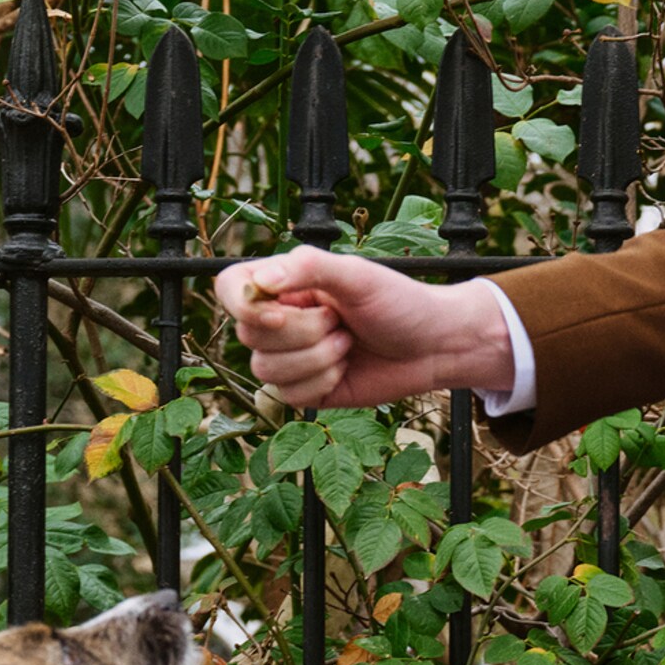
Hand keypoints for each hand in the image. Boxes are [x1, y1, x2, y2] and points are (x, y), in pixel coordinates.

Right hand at [215, 248, 516, 410]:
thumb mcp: (356, 275)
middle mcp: (279, 320)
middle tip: (341, 320)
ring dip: (317, 358)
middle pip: (250, 336)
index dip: (245, 306)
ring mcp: (290, 357)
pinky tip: (346, 368)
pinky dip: (322, 382)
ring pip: (266, 370)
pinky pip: (289, 396)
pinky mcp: (306, 390)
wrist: (434, 345)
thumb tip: (261, 281)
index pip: (230, 290)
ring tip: (347, 343)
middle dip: (304, 333)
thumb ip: (307, 268)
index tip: (280, 312)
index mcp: (283, 284)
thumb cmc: (399, 302)